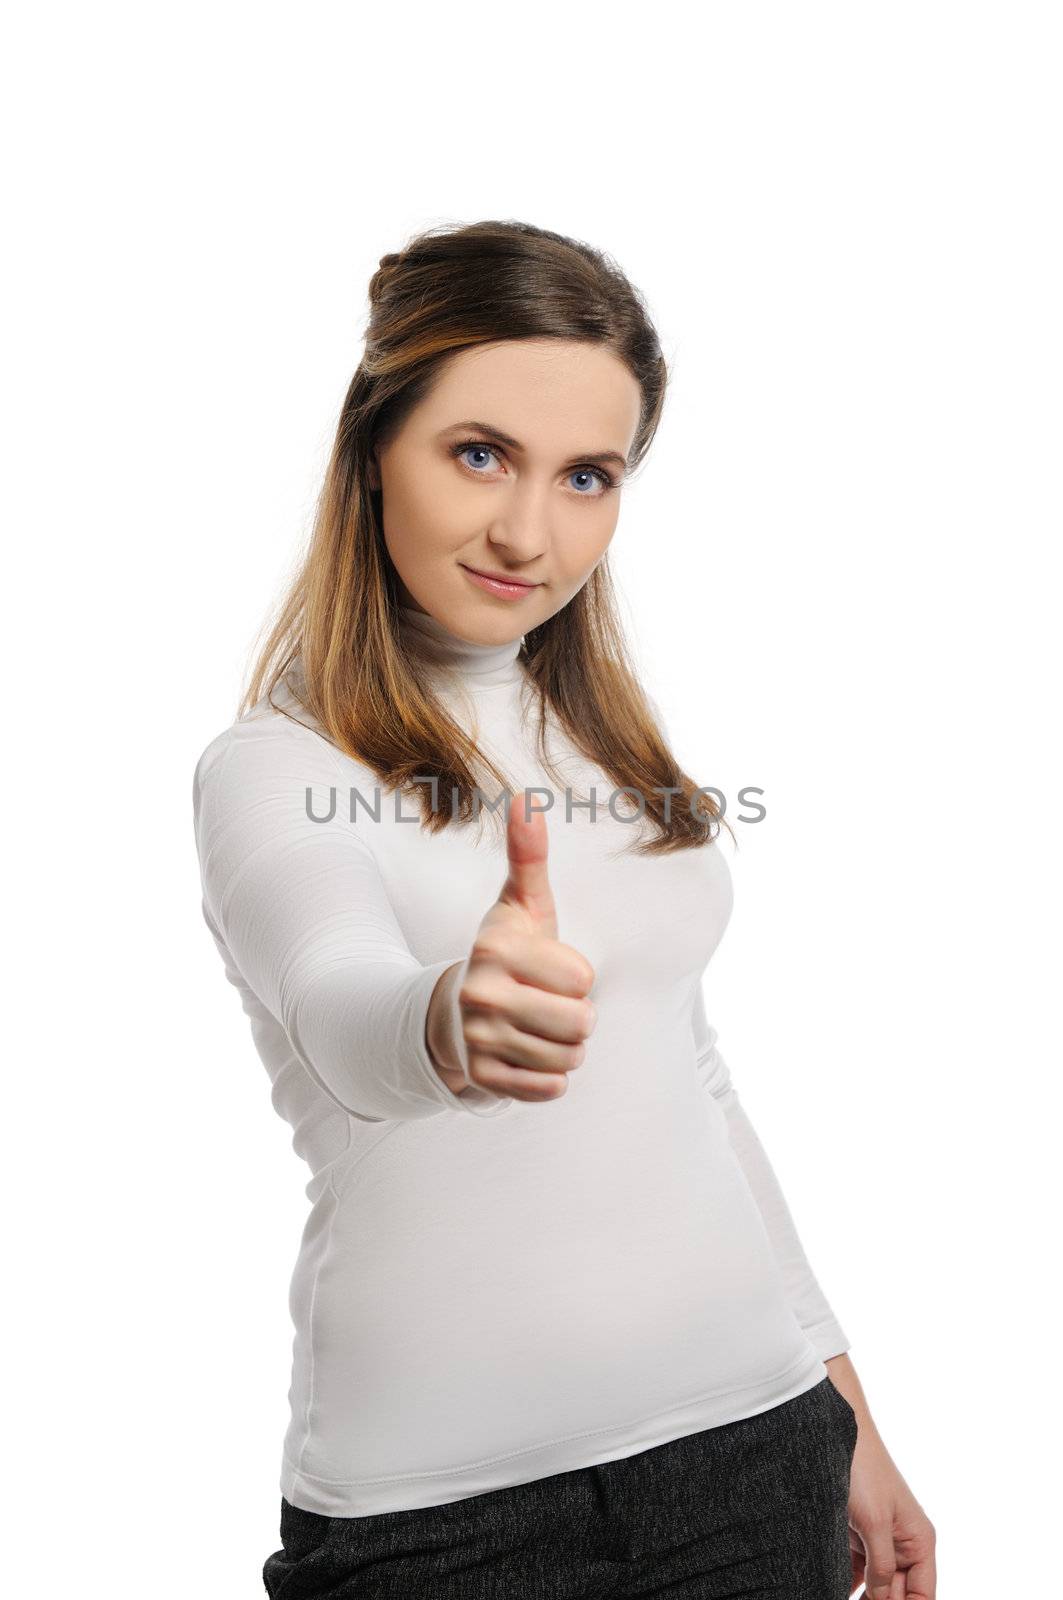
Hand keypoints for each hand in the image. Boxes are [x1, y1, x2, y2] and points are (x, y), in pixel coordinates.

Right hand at [430, 792, 596, 1103]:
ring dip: (565, 1049)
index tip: (551, 972)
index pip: (584, 979)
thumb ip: (529, 857)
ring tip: (537, 1031)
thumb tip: (527, 800)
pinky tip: (527, 1058)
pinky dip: (549, 1079)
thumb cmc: (506, 955)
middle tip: (549, 1007)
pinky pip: (550, 1089)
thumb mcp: (520, 906)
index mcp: (496, 950)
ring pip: (569, 1057)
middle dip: (577, 1019)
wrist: (453, 1015)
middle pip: (580, 1023)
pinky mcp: (482, 1079)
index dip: (578, 978)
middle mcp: (481, 994)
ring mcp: (478, 1040)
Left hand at [832, 1361, 936, 1597]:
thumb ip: (883, 1568)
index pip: (922, 1596)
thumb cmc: (863, 1469)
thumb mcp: (875, 1523)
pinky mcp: (854, 1537)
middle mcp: (903, 1546)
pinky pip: (854, 1573)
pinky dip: (845, 1585)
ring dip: (863, 1597)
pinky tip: (826, 1589)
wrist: (834, 1432)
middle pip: (897, 1595)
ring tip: (832, 1594)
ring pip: (875, 1587)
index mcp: (920, 1543)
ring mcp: (878, 1542)